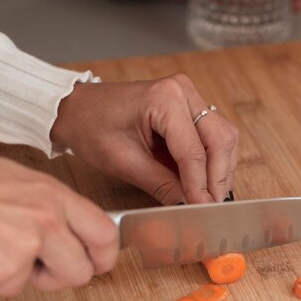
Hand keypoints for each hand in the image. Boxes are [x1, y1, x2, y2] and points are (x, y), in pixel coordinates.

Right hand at [0, 151, 117, 296]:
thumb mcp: (15, 178)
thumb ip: (46, 204)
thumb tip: (66, 224)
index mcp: (53, 196)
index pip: (104, 232)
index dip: (104, 256)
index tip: (97, 263)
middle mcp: (46, 223)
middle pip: (80, 272)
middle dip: (60, 277)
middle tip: (37, 267)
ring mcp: (24, 251)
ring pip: (33, 284)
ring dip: (12, 275)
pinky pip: (0, 289)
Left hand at [51, 74, 238, 204]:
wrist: (77, 109)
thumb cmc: (91, 127)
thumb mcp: (124, 163)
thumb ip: (162, 185)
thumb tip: (189, 207)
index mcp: (164, 98)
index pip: (194, 151)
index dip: (201, 185)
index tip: (205, 210)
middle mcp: (182, 91)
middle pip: (220, 140)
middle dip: (218, 178)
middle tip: (213, 207)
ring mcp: (188, 96)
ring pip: (223, 137)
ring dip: (220, 169)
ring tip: (210, 197)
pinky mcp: (188, 106)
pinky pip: (213, 135)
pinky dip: (213, 160)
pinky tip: (206, 182)